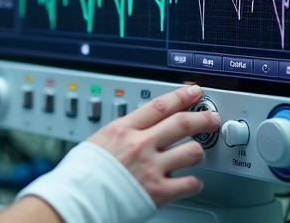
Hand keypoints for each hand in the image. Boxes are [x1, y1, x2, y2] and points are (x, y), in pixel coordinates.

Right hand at [87, 85, 219, 208]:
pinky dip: (194, 183)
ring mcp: (152, 168)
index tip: (193, 92)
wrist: (78, 198)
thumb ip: (121, 134)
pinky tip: (192, 182)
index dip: (180, 96)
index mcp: (124, 129)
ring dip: (197, 152)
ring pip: (191, 151)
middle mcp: (141, 145)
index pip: (159, 106)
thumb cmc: (82, 173)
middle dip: (202, 118)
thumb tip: (132, 130)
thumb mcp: (98, 140)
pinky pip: (189, 184)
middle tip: (212, 117)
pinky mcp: (158, 192)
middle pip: (181, 123)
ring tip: (196, 153)